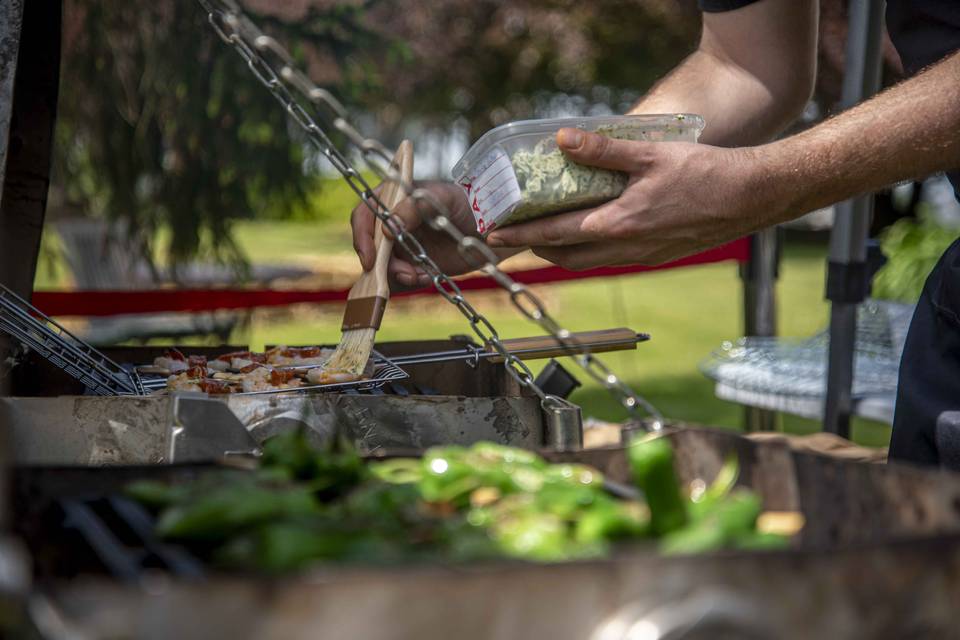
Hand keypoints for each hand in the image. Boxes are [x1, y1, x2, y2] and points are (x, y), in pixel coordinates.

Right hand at [351, 181, 494, 288]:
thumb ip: (413, 207)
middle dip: (384, 264)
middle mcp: (391, 223)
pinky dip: (410, 281)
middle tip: (408, 272)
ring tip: (421, 274)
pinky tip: (428, 276)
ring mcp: (400, 245)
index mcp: (393, 199)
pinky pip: (399, 279)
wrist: (489, 228)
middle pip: (370, 247)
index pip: (364, 215)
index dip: (362, 237)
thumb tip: (388, 226)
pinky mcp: (412, 264)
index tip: (371, 258)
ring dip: (399, 275)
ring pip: (383, 266)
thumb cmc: (466, 203)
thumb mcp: (442, 198)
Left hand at [485, 128, 777, 268]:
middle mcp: (623, 248)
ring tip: (543, 235)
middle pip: (564, 255)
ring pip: (586, 261)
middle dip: (534, 248)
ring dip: (561, 251)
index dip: (520, 236)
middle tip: (512, 235)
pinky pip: (609, 258)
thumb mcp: (650, 154)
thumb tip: (562, 139)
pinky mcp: (655, 256)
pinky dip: (588, 250)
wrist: (751, 199)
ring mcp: (640, 256)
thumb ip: (603, 150)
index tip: (492, 237)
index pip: (553, 234)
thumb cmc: (705, 174)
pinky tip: (589, 232)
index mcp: (616, 224)